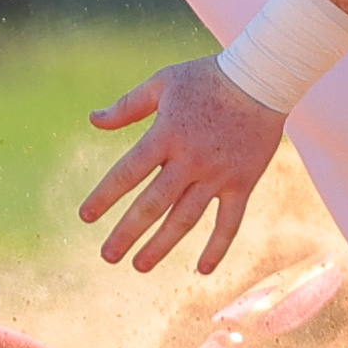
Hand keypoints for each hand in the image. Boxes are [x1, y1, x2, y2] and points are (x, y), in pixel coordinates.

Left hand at [76, 56, 286, 275]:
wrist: (262, 79)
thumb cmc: (206, 78)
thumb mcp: (162, 83)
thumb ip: (127, 106)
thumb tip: (93, 120)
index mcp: (165, 135)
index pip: (127, 172)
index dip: (104, 196)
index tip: (85, 217)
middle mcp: (190, 160)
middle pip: (153, 204)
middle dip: (127, 232)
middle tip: (107, 256)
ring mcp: (218, 175)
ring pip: (185, 218)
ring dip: (161, 245)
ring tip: (139, 266)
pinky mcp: (243, 183)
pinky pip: (229, 222)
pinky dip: (217, 247)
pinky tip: (202, 269)